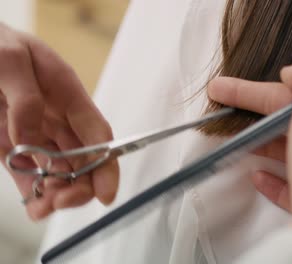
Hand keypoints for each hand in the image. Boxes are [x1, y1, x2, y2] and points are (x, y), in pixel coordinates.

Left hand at [0, 23, 118, 219]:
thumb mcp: (9, 58)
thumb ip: (25, 97)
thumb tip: (31, 136)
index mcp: (67, 94)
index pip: (97, 134)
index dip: (107, 164)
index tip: (107, 192)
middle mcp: (57, 118)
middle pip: (82, 159)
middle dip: (81, 185)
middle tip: (64, 201)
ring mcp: (35, 134)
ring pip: (59, 171)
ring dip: (58, 193)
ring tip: (44, 206)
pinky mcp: (12, 146)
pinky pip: (29, 174)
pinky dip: (34, 194)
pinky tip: (35, 207)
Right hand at [208, 57, 291, 263]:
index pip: (287, 93)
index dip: (251, 89)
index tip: (219, 88)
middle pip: (286, 120)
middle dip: (252, 113)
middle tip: (220, 114)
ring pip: (287, 150)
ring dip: (260, 143)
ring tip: (234, 142)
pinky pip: (289, 185)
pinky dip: (271, 178)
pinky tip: (257, 176)